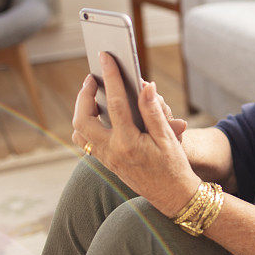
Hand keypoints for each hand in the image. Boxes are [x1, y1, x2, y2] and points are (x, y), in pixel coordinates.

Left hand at [72, 52, 200, 216]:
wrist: (173, 196)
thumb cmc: (175, 166)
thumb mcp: (168, 137)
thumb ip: (154, 110)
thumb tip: (145, 85)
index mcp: (128, 143)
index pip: (115, 103)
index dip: (111, 76)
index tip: (106, 57)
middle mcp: (112, 152)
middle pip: (83, 118)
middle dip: (84, 95)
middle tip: (93, 77)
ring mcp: (106, 159)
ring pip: (79, 132)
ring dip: (82, 110)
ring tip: (93, 93)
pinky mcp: (106, 163)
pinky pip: (86, 141)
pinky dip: (87, 123)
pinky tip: (99, 112)